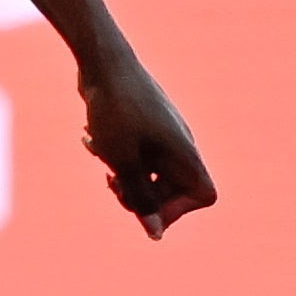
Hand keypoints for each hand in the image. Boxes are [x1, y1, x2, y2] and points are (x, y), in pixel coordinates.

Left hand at [79, 48, 215, 238]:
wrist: (101, 61)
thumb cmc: (115, 111)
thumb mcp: (123, 163)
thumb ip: (141, 199)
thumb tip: (154, 234)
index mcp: (184, 153)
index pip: (204, 195)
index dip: (176, 210)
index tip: (145, 207)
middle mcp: (180, 144)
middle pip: (173, 189)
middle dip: (141, 195)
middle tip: (114, 185)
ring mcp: (162, 133)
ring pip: (150, 171)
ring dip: (124, 175)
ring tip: (100, 157)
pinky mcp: (143, 123)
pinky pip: (135, 151)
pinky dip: (115, 153)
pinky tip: (90, 138)